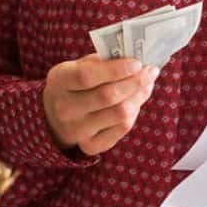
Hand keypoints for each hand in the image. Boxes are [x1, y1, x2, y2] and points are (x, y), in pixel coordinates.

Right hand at [43, 53, 159, 155]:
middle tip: (151, 72)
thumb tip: (137, 60)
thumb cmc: (75, 84)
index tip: (137, 63)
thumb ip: (103, 61)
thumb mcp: (78, 66)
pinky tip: (135, 103)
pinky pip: (122, 129)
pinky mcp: (89, 146)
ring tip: (146, 85)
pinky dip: (134, 114)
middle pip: (108, 96)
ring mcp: (76, 130)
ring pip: (119, 114)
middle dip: (135, 82)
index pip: (87, 76)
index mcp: (60, 81)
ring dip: (139, 97)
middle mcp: (65, 109)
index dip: (116, 69)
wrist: (55, 116)